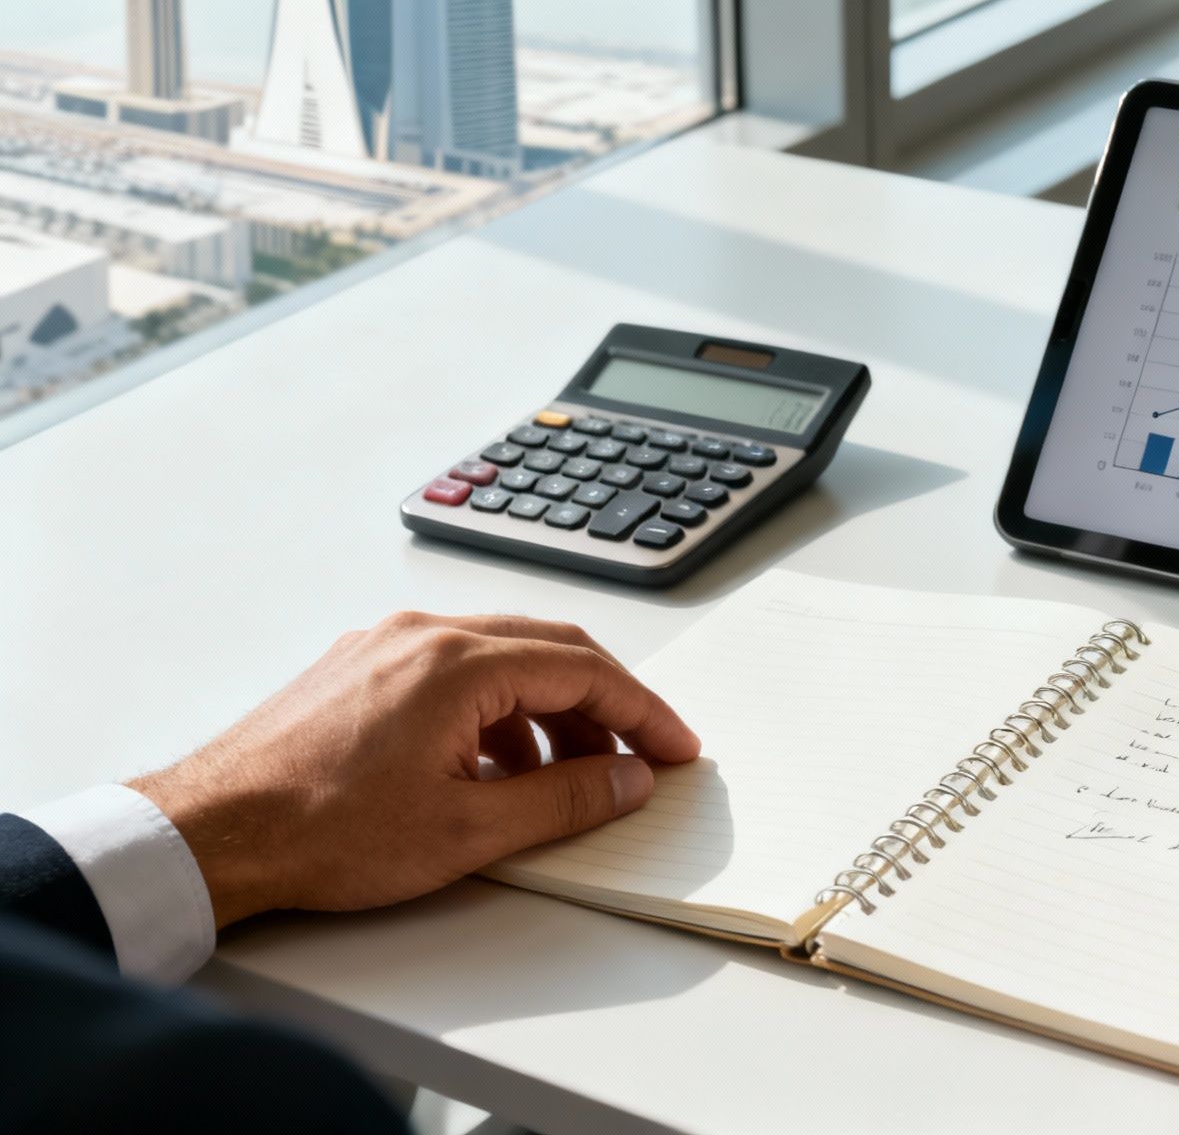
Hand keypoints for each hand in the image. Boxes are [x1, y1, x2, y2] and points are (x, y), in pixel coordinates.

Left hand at [130, 613, 698, 928]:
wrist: (213, 832)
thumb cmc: (322, 830)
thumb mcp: (468, 831)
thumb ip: (565, 800)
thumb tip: (629, 779)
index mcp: (459, 663)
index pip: (586, 669)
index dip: (645, 713)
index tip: (676, 749)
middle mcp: (425, 635)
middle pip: (551, 649)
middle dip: (605, 706)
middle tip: (639, 758)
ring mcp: (386, 644)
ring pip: (503, 658)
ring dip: (549, 712)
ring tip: (563, 781)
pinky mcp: (359, 665)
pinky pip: (455, 670)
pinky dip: (496, 711)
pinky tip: (493, 770)